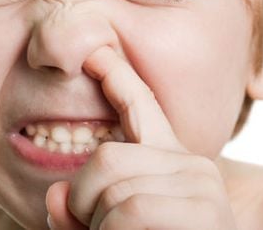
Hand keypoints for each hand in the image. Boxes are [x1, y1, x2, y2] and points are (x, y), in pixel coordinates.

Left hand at [46, 46, 236, 229]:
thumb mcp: (103, 229)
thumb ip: (79, 210)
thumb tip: (56, 195)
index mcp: (168, 163)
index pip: (142, 106)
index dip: (117, 76)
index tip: (96, 52)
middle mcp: (191, 165)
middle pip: (106, 159)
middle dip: (85, 203)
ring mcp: (201, 186)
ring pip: (113, 189)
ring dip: (101, 229)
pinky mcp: (206, 212)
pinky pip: (131, 212)